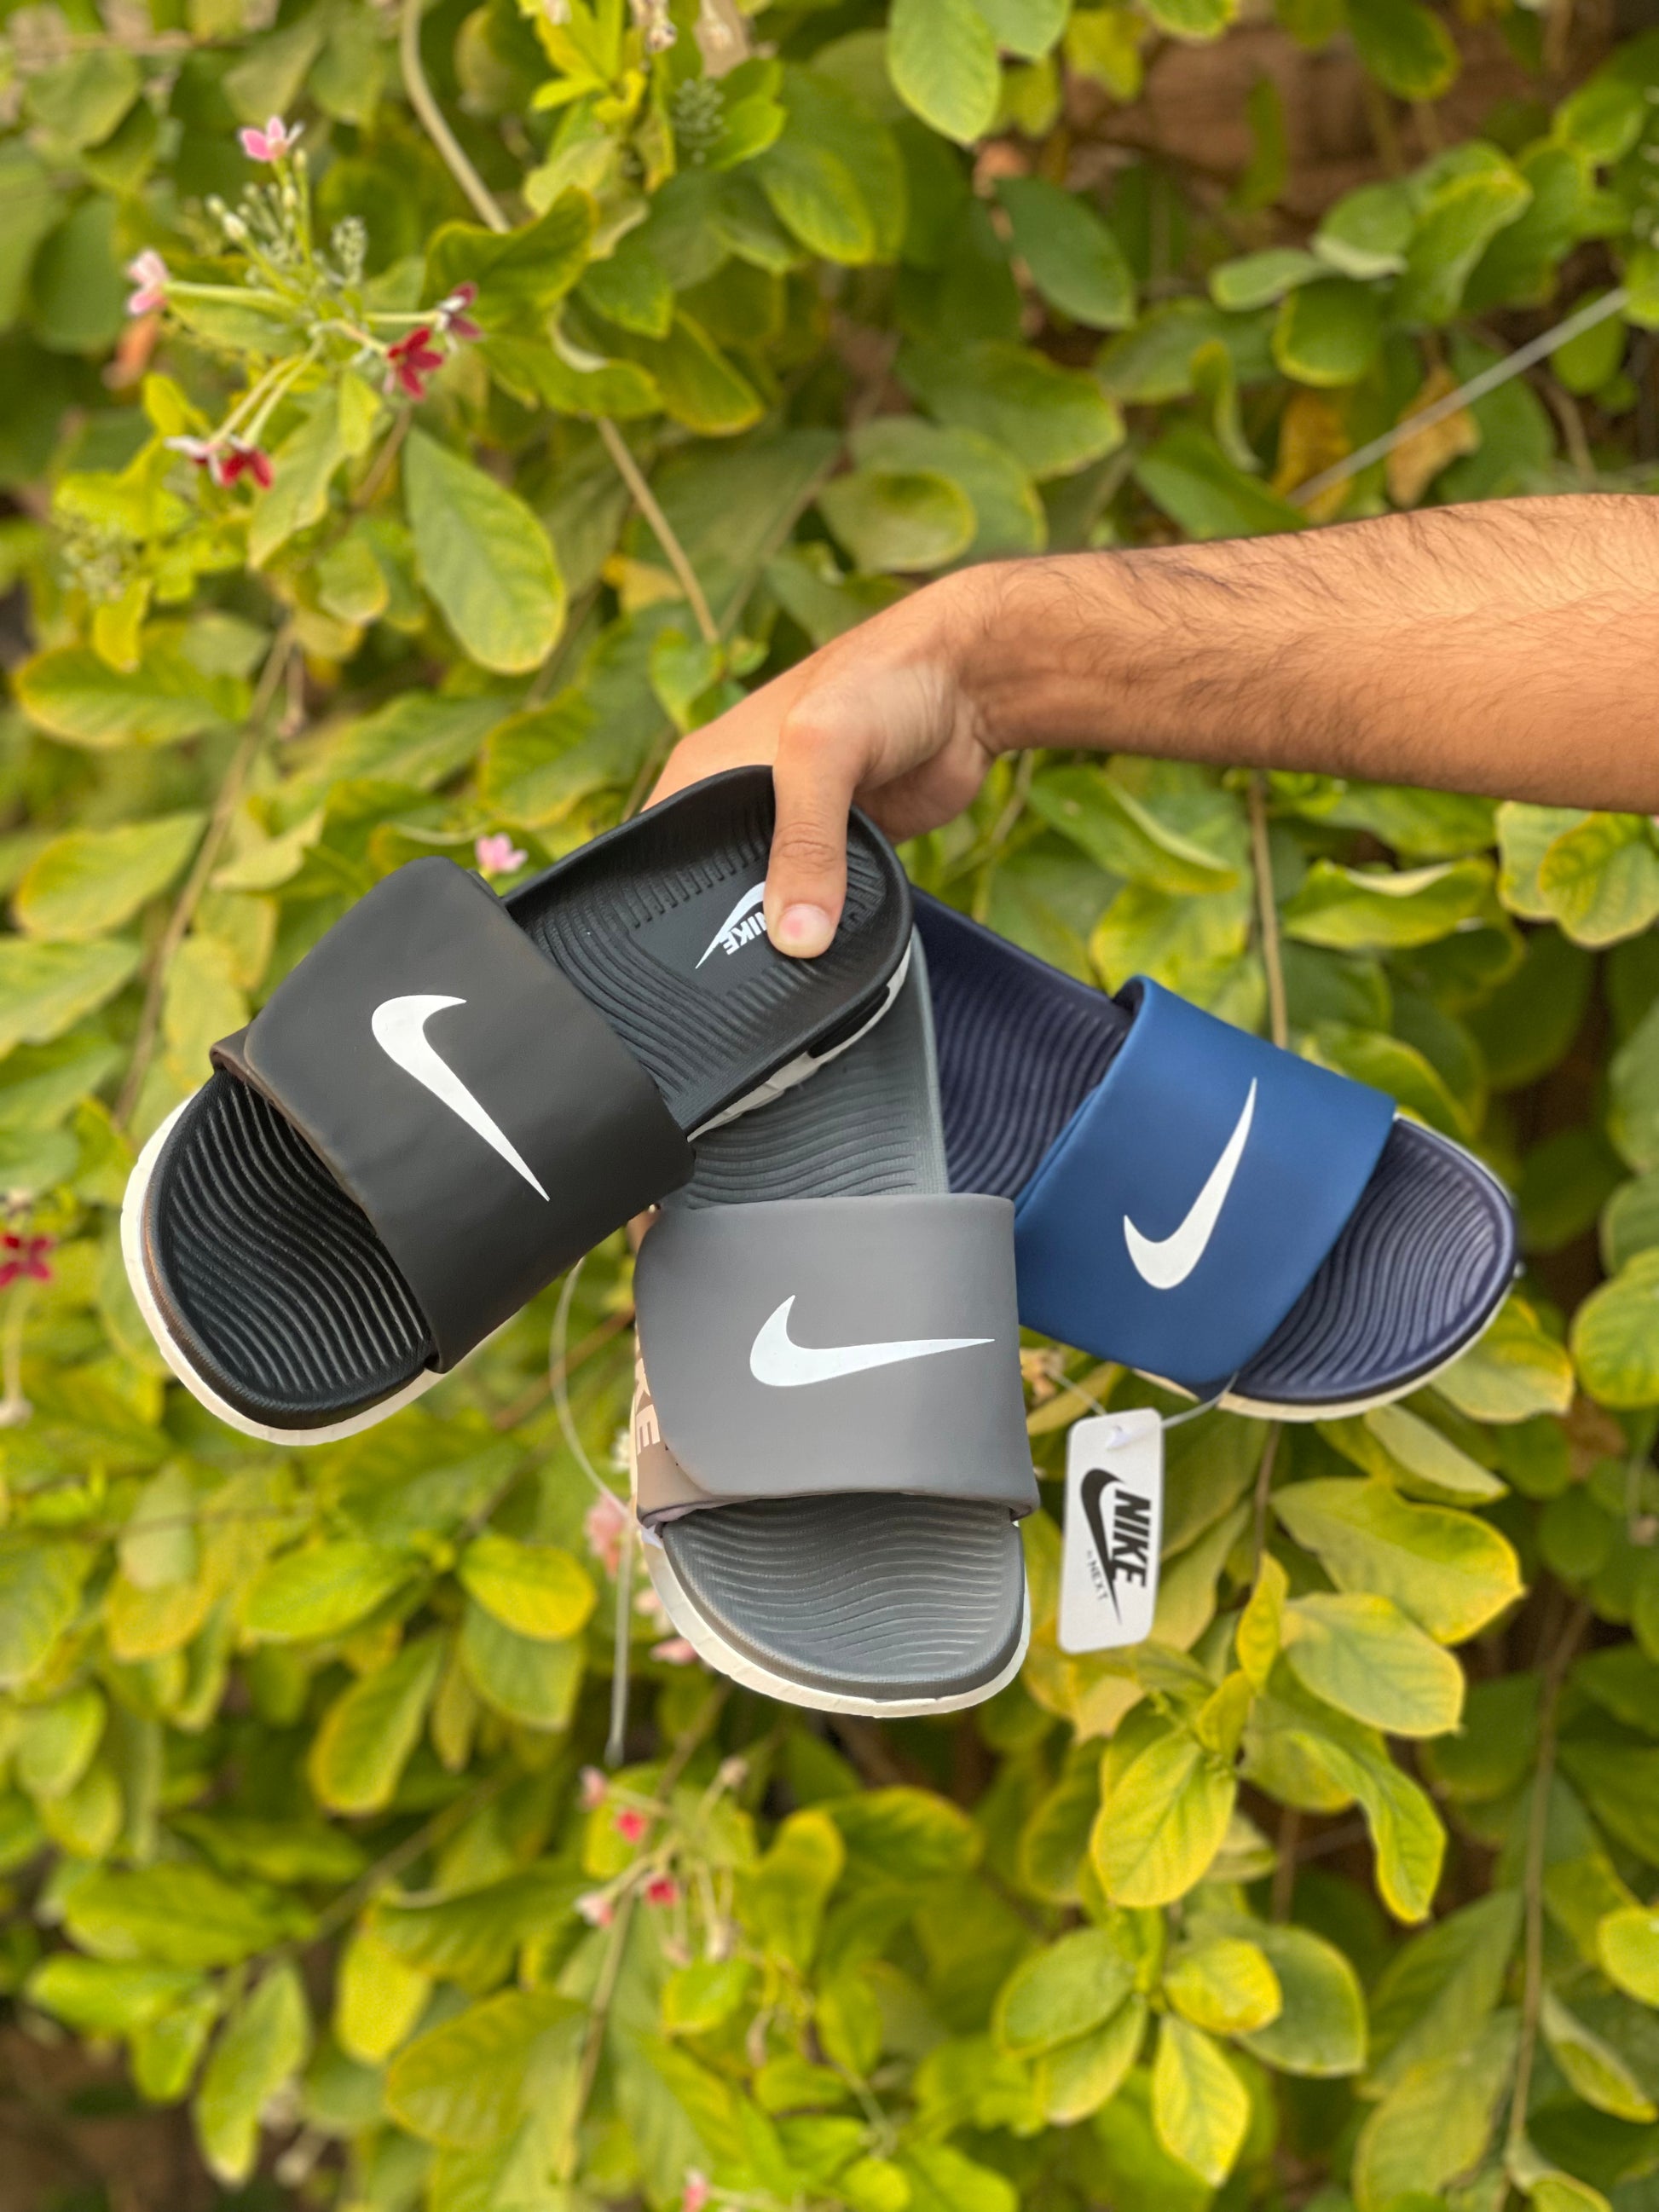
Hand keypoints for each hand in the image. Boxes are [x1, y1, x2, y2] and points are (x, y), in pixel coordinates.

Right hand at [649, 568, 1004, 956]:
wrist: (972, 683)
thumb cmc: (882, 680)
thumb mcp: (819, 753)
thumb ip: (803, 844)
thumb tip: (796, 937)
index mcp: (707, 771)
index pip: (661, 848)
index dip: (665, 898)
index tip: (687, 952)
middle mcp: (743, 802)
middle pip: (718, 889)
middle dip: (735, 927)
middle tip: (755, 965)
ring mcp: (798, 831)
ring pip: (776, 904)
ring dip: (791, 928)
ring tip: (795, 961)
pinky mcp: (847, 852)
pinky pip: (827, 905)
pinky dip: (834, 921)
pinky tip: (834, 942)